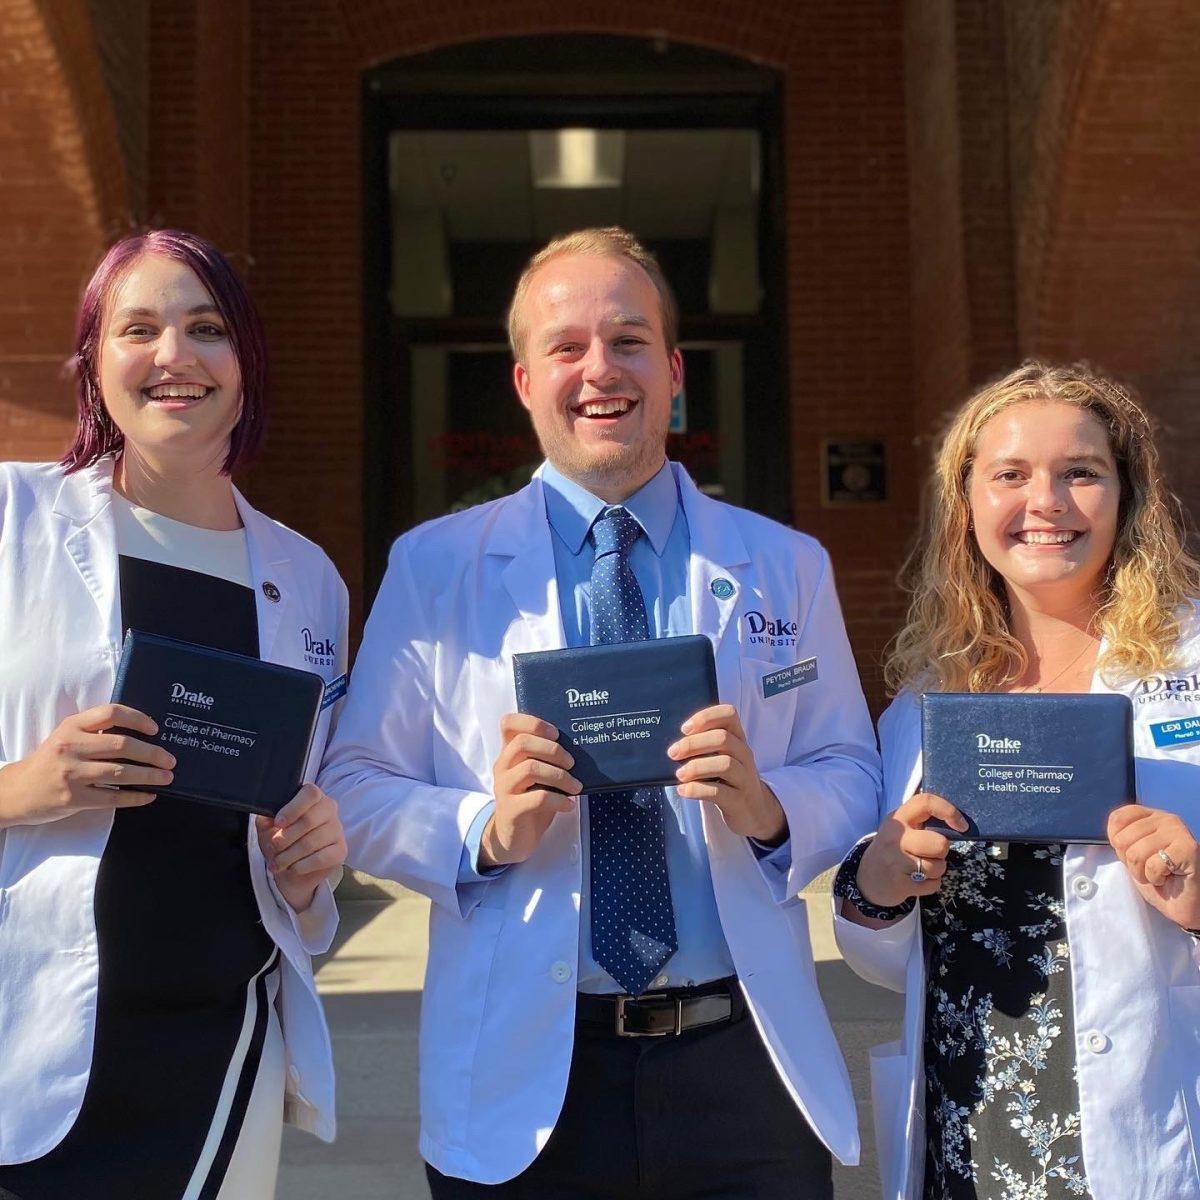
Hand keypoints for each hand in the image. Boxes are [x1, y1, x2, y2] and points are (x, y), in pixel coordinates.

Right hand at [0, 704, 173, 827]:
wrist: (16, 791)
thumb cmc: (51, 760)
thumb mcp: (67, 736)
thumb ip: (96, 732)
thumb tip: (141, 736)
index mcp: (72, 726)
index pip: (111, 713)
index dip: (138, 719)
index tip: (155, 729)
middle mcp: (71, 747)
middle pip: (122, 745)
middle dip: (152, 753)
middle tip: (170, 759)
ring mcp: (71, 774)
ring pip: (120, 773)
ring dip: (149, 776)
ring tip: (167, 777)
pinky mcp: (73, 799)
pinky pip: (113, 798)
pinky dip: (135, 797)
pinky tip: (149, 795)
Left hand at [256, 784, 346, 912]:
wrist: (292, 870)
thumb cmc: (282, 842)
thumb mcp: (268, 828)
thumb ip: (266, 819)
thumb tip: (267, 816)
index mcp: (314, 798)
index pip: (310, 794)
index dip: (293, 808)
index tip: (278, 823)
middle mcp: (329, 810)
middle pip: (309, 819)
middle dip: (286, 837)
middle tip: (273, 846)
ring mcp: (337, 830)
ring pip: (311, 842)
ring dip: (289, 855)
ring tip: (277, 863)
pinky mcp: (340, 851)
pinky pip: (320, 858)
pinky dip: (301, 866)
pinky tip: (292, 868)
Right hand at [479, 714, 580, 868]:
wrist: (514, 838)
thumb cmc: (531, 801)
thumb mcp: (538, 777)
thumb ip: (547, 760)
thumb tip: (580, 747)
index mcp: (509, 753)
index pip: (508, 723)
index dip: (532, 722)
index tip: (555, 733)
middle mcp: (502, 767)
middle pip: (522, 743)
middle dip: (553, 750)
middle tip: (572, 763)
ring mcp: (504, 788)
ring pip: (530, 768)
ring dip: (560, 776)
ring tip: (575, 786)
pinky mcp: (511, 810)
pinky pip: (538, 798)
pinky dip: (559, 800)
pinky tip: (569, 805)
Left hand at [667, 703, 785, 842]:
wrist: (754, 810)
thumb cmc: (728, 779)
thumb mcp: (722, 757)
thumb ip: (703, 746)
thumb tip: (671, 745)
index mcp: (738, 739)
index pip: (729, 714)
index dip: (705, 717)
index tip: (684, 729)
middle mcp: (744, 755)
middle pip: (723, 739)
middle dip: (693, 743)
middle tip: (673, 753)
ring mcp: (745, 778)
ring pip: (725, 764)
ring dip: (696, 767)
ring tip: (679, 774)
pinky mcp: (739, 801)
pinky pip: (719, 792)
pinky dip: (697, 789)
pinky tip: (683, 790)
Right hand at [856, 792, 967, 908]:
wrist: (867, 878)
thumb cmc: (893, 849)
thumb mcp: (900, 828)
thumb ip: (922, 821)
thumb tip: (957, 823)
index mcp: (898, 818)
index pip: (926, 802)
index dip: (949, 811)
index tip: (962, 825)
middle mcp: (896, 837)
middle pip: (940, 843)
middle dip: (942, 851)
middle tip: (930, 853)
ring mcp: (896, 861)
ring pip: (938, 867)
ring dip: (936, 870)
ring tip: (922, 868)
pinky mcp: (900, 884)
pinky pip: (933, 884)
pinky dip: (931, 884)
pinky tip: (917, 880)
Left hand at [1107, 804, 1199, 929]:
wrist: (1183, 903)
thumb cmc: (1158, 878)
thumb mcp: (1133, 853)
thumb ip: (1123, 838)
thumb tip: (1113, 835)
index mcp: (1151, 816)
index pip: (1117, 818)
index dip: (1115, 841)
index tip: (1129, 854)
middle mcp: (1166, 819)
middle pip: (1122, 839)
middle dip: (1130, 862)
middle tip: (1148, 869)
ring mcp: (1179, 831)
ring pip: (1135, 853)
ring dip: (1142, 873)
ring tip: (1158, 874)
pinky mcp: (1189, 849)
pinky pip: (1153, 865)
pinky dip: (1155, 878)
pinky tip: (1168, 877)